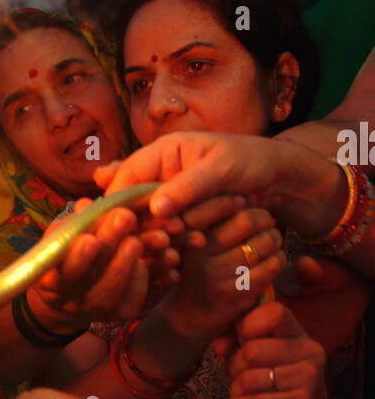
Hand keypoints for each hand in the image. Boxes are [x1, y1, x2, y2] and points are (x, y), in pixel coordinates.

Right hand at [27, 205, 148, 333]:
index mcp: (49, 280)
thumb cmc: (65, 258)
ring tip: (139, 239)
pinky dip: (142, 280)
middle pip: (88, 280)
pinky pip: (131, 303)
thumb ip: (72, 224)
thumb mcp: (61, 239)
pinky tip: (150, 259)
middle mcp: (69, 300)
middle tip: (126, 218)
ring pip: (110, 295)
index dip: (76, 257)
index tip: (91, 239)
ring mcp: (94, 311)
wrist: (71, 297)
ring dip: (126, 264)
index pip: (60, 271)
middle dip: (108, 246)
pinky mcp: (117, 315)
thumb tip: (85, 204)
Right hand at [96, 132, 345, 240]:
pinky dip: (178, 242)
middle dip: (148, 224)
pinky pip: (168, 232)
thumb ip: (187, 187)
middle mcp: (159, 174)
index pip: (124, 178)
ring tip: (193, 239)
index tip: (131, 226)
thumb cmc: (251, 161)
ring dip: (165, 235)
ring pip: (149, 223)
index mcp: (162, 152)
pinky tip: (195, 246)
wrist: (278, 177)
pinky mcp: (181, 216)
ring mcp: (170, 197)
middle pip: (131, 205)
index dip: (121, 203)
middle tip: (172, 235)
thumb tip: (155, 209)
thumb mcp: (221, 169)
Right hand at [163, 207, 284, 341]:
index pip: (217, 203)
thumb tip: (250, 194)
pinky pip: (271, 267)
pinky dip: (277, 260)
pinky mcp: (236, 294)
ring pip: (263, 243)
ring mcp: (217, 275)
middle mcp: (199, 252)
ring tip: (269, 242)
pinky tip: (271, 260)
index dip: (237, 199)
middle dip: (263, 218)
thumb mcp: (194, 236)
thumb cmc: (200, 263)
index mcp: (186, 232)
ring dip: (273, 240)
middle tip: (265, 222)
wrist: (192, 311)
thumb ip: (212, 214)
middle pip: (246, 220)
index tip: (246, 200)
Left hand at [224, 300, 327, 398]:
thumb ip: (238, 339)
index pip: (274, 313)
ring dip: (237, 390)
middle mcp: (311, 356)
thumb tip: (220, 345)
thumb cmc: (273, 384)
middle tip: (245, 375)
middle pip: (251, 351)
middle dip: (236, 365)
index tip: (244, 337)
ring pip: (246, 381)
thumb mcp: (263, 355)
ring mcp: (308, 383)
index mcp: (301, 337)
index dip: (249, 323)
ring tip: (252, 394)